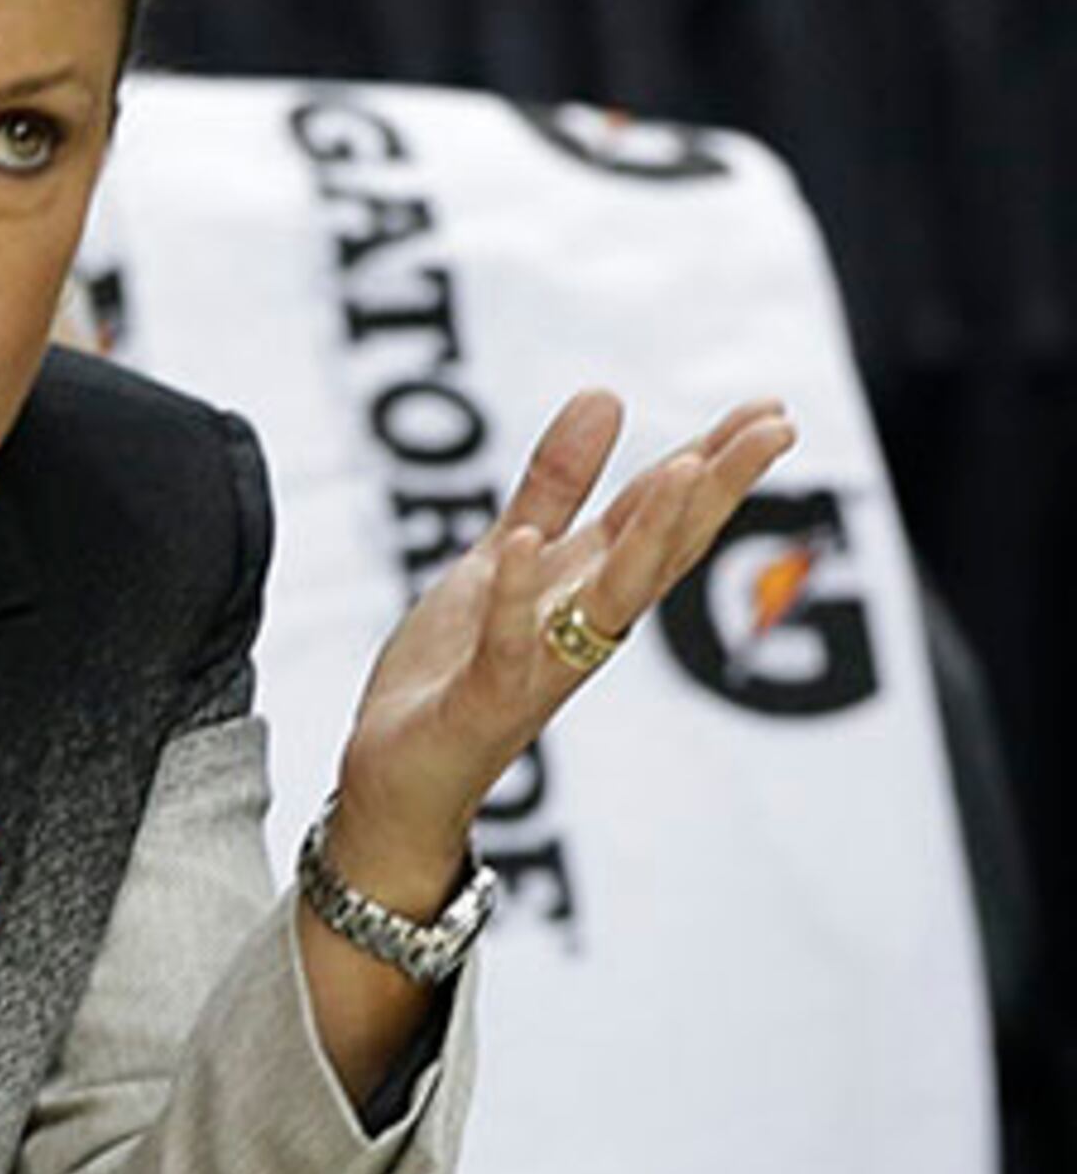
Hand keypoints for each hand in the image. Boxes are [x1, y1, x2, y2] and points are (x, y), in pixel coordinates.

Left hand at [329, 390, 797, 902]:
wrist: (397, 778)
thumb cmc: (455, 668)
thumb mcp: (502, 559)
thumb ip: (553, 489)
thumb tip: (606, 395)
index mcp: (586, 590)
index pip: (662, 519)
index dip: (714, 464)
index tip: (772, 409)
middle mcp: (581, 630)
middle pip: (662, 552)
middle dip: (717, 491)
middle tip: (776, 428)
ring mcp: (539, 668)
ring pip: (610, 601)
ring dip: (649, 537)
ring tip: (686, 468)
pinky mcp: (484, 702)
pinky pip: (505, 647)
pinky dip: (515, 599)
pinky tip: (525, 545)